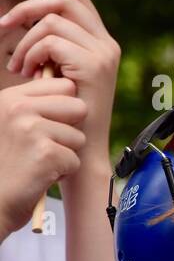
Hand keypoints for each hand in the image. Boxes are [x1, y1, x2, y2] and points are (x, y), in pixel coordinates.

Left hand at [0, 0, 119, 176]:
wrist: (81, 147)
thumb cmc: (66, 113)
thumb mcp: (60, 72)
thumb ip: (56, 47)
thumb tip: (33, 20)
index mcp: (102, 42)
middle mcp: (107, 44)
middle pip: (65, 0)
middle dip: (28, 7)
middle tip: (4, 24)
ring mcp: (103, 54)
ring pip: (52, 22)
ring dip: (24, 42)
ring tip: (19, 66)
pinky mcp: (94, 65)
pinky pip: (50, 42)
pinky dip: (31, 54)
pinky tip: (29, 73)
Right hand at [0, 76, 86, 237]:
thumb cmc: (7, 164)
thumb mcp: (11, 123)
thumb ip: (36, 104)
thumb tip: (71, 86)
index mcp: (10, 98)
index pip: (64, 85)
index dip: (66, 108)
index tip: (51, 125)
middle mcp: (18, 108)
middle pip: (78, 107)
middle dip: (70, 130)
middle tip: (45, 146)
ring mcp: (31, 129)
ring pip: (79, 137)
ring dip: (65, 154)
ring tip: (38, 162)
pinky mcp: (46, 153)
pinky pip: (76, 160)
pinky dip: (63, 173)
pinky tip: (40, 175)